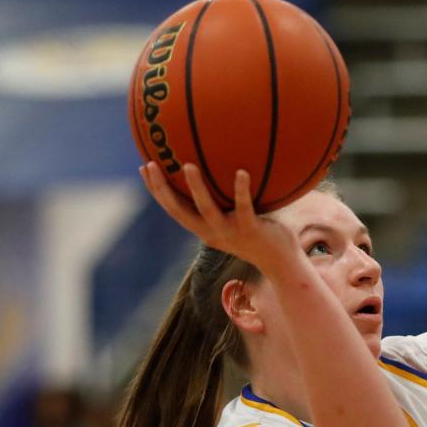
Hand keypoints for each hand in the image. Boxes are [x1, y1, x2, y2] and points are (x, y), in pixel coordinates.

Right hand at [140, 161, 298, 273]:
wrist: (281, 262)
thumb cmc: (260, 236)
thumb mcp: (236, 218)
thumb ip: (226, 201)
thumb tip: (224, 168)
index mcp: (204, 229)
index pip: (174, 209)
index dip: (157, 191)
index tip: (144, 168)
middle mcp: (212, 232)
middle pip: (179, 211)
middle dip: (162, 189)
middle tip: (152, 165)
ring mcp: (230, 232)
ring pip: (207, 210)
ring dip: (196, 188)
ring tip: (189, 166)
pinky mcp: (250, 230)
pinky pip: (244, 207)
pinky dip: (241, 190)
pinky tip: (241, 172)